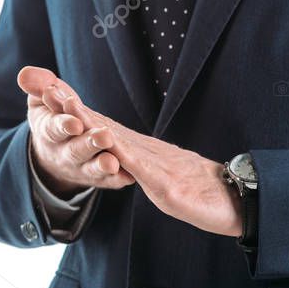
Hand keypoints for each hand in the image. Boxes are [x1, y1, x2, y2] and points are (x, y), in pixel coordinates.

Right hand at [17, 66, 135, 196]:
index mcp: (49, 131)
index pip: (55, 128)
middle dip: (89, 144)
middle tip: (104, 136)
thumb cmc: (52, 116)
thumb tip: (24, 74)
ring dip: (102, 165)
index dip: (64, 125)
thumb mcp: (41, 99)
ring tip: (112, 162)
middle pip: (76, 150)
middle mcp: (65, 152)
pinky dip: (118, 179)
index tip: (74, 122)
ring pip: (92, 168)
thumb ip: (38, 85)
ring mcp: (83, 166)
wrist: (56, 151)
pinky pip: (109, 181)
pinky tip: (129, 176)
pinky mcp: (100, 177)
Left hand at [30, 68, 241, 237]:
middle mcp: (146, 152)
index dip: (79, 111)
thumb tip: (125, 158)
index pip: (105, 127)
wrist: (238, 200)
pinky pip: (142, 169)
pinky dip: (122, 155)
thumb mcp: (162, 178)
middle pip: (105, 126)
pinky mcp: (167, 185)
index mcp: (143, 152)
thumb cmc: (203, 191)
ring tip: (67, 105)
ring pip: (117, 141)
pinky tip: (107, 143)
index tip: (55, 92)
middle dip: (76, 109)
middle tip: (50, 88)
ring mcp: (156, 166)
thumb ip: (143, 166)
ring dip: (92, 123)